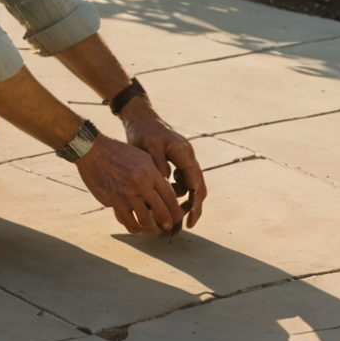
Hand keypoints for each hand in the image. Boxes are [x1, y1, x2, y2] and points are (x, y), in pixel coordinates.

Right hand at [73, 134, 191, 234]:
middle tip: (167, 227)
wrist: (94, 152)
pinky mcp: (113, 202)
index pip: (170, 198)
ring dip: (150, 228)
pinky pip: (126, 221)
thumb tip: (165, 192)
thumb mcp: (144, 158)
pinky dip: (133, 226)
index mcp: (151, 174)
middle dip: (167, 223)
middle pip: (161, 213)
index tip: (177, 216)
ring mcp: (127, 196)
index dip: (176, 211)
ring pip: (144, 221)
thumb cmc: (121, 153)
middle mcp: (141, 186)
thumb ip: (156, 175)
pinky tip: (135, 225)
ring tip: (152, 228)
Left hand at [119, 98, 204, 231]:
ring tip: (172, 211)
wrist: (140, 117)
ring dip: (184, 198)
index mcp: (184, 154)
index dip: (194, 205)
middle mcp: (188, 156)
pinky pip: (184, 178)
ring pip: (191, 183)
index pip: (196, 184)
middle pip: (198, 186)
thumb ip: (159, 164)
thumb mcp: (149, 147)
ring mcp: (184, 157)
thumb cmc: (143, 132)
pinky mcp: (178, 159)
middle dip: (194, 206)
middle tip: (187, 224)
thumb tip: (167, 182)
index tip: (188, 221)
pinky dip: (178, 189)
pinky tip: (165, 195)